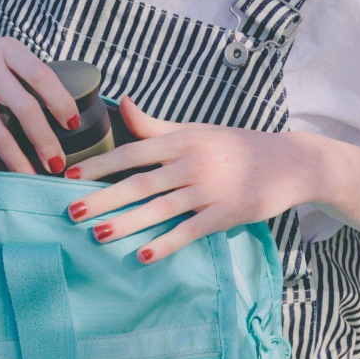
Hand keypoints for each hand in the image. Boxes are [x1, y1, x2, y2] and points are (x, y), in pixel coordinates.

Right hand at [0, 22, 80, 173]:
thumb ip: (22, 73)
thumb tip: (58, 114)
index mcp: (6, 49)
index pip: (42, 75)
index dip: (62, 102)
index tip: (74, 126)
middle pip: (25, 108)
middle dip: (45, 141)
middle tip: (58, 164)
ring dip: (18, 160)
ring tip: (32, 177)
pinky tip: (1, 168)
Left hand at [63, 96, 317, 262]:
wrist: (290, 161)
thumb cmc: (235, 146)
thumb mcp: (194, 130)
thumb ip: (155, 125)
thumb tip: (120, 104)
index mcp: (181, 140)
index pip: (132, 151)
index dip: (101, 163)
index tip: (70, 174)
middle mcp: (192, 162)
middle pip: (141, 182)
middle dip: (104, 197)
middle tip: (71, 210)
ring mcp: (210, 189)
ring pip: (161, 208)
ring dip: (128, 223)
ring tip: (97, 234)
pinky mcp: (227, 213)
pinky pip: (191, 230)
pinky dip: (166, 242)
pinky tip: (142, 255)